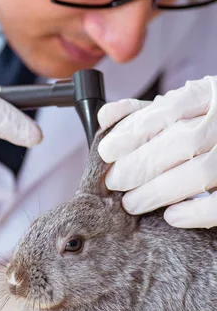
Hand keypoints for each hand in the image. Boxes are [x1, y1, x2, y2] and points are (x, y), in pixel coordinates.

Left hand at [97, 76, 216, 228]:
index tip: (107, 151)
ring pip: (200, 171)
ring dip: (158, 191)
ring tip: (131, 203)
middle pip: (182, 141)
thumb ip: (145, 113)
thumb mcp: (181, 108)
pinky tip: (170, 216)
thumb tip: (105, 117)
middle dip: (140, 165)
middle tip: (113, 182)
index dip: (134, 131)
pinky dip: (194, 211)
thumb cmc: (205, 125)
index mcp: (209, 95)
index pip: (169, 109)